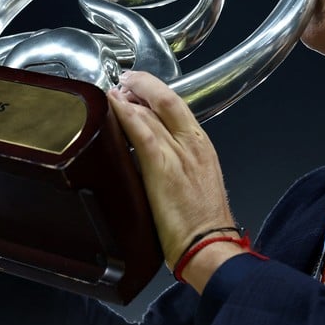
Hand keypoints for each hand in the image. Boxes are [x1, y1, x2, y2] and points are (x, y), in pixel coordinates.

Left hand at [107, 71, 238, 275]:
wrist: (210, 245)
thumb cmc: (202, 225)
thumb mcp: (196, 184)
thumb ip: (178, 165)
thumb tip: (154, 159)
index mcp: (202, 146)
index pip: (178, 107)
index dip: (155, 92)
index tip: (139, 87)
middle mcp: (193, 144)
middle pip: (168, 99)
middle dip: (144, 84)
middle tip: (124, 79)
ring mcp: (179, 154)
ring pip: (153, 111)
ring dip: (130, 96)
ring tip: (113, 91)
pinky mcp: (164, 168)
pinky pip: (143, 132)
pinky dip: (127, 115)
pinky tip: (114, 105)